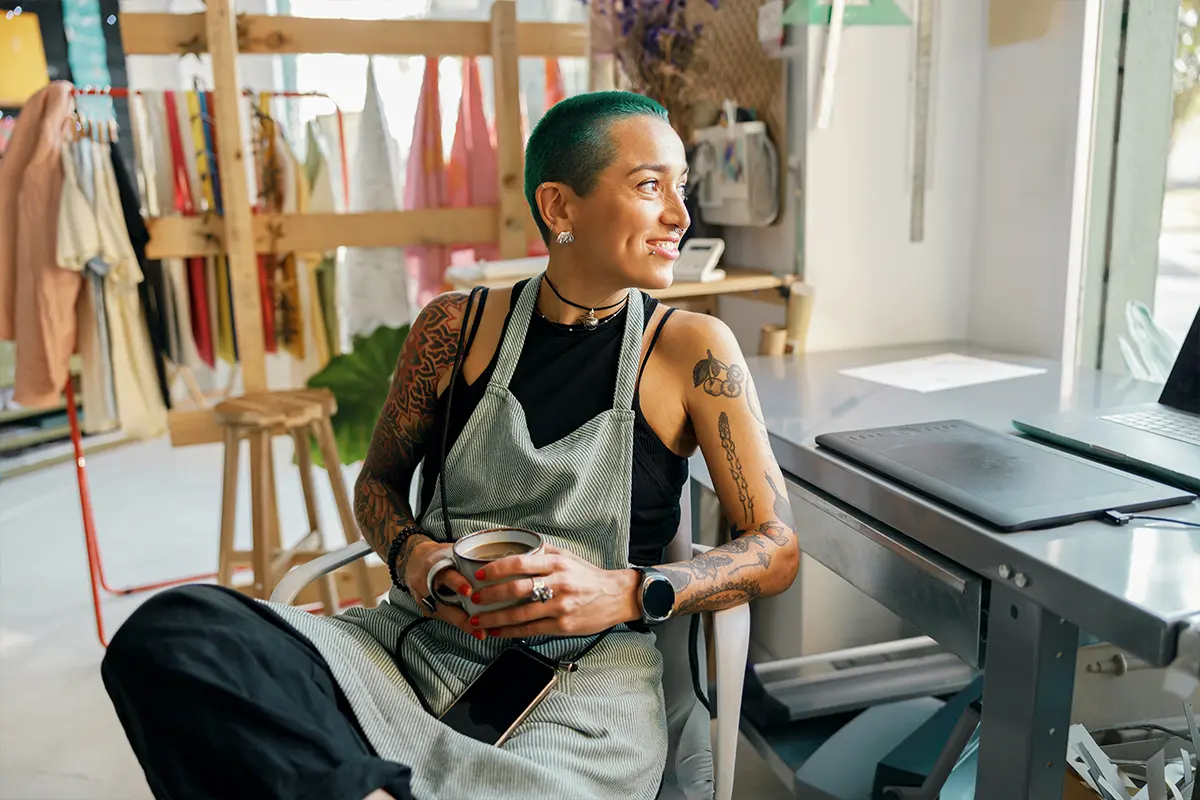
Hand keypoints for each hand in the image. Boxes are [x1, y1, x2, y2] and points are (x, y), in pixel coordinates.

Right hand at [402, 539, 484, 640]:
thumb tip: (499, 562)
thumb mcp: (451, 551)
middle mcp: (427, 584)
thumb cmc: (439, 555)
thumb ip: (470, 558)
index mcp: (434, 565)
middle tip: (480, 626)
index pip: (444, 574)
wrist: (414, 562)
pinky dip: (460, 624)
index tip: (468, 591)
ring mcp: (425, 600)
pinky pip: (445, 618)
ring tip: (481, 632)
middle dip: (462, 618)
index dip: (456, 583)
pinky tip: (476, 630)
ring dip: (464, 625)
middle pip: (443, 604)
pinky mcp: (427, 610)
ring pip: (445, 615)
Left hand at [467, 545, 640, 638]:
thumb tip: (514, 545)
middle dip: (490, 595)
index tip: (480, 574)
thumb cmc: (588, 576)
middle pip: (516, 589)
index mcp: (557, 563)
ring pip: (520, 614)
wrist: (616, 596)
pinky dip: (510, 632)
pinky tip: (497, 632)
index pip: (520, 563)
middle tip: (473, 597)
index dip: (496, 568)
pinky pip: (530, 630)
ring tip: (478, 620)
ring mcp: (560, 607)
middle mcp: (558, 584)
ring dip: (495, 618)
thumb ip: (542, 551)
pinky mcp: (562, 625)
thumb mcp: (567, 556)